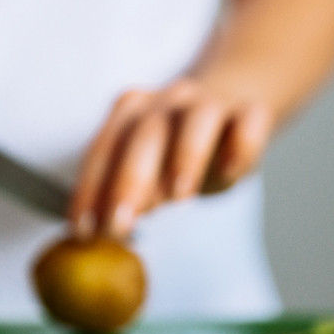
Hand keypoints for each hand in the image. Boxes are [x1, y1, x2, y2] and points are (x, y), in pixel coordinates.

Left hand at [68, 77, 274, 238]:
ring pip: (198, 118)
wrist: (233, 106)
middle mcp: (166, 101)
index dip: (90, 190)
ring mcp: (210, 102)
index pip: (103, 151)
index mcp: (130, 113)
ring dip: (186, 155)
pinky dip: (241, 144)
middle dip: (128, 181)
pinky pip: (249, 121)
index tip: (83, 231)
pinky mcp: (251, 111)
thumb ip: (130, 195)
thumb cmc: (179, 150)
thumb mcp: (151, 171)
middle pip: (145, 133)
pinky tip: (230, 172)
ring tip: (178, 197)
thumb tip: (107, 233)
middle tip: (119, 225)